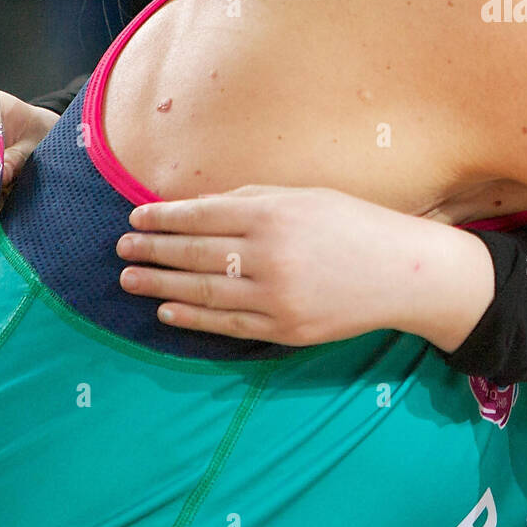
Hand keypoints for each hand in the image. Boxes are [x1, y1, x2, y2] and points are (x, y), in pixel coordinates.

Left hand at [117, 185, 494, 349]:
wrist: (404, 273)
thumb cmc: (356, 224)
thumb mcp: (308, 197)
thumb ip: (254, 200)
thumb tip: (199, 207)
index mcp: (276, 215)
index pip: (203, 215)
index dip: (164, 217)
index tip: (136, 218)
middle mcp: (271, 256)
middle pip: (195, 254)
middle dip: (153, 250)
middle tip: (122, 249)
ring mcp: (276, 297)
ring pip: (203, 292)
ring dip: (161, 285)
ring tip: (130, 279)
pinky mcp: (284, 329)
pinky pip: (226, 325)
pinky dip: (192, 317)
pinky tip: (168, 310)